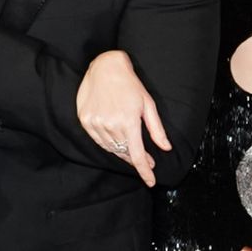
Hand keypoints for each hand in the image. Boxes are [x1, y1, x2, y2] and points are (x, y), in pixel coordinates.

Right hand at [77, 50, 167, 185]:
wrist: (105, 68)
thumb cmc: (130, 84)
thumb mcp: (148, 105)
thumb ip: (156, 129)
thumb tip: (166, 148)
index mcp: (128, 122)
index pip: (137, 155)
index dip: (145, 171)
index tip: (151, 182)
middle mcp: (110, 125)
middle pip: (124, 153)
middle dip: (137, 159)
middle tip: (148, 160)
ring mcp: (95, 123)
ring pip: (111, 148)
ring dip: (123, 152)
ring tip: (133, 149)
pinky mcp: (85, 120)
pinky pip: (99, 140)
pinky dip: (109, 144)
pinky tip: (117, 141)